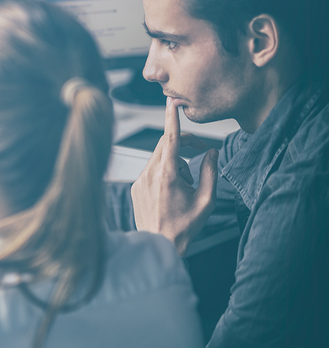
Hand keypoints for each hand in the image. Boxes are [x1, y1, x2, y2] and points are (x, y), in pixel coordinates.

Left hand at [131, 97, 218, 254]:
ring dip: (176, 163)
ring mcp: (140, 180)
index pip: (169, 138)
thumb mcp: (206, 200)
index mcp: (167, 175)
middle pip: (165, 144)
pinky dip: (164, 173)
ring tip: (186, 186)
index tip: (171, 102)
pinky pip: (151, 170)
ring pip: (159, 157)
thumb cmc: (184, 226)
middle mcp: (149, 174)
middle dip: (184, 144)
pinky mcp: (135, 186)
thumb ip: (211, 172)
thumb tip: (212, 153)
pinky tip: (172, 192)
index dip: (171, 118)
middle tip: (201, 153)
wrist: (159, 244)